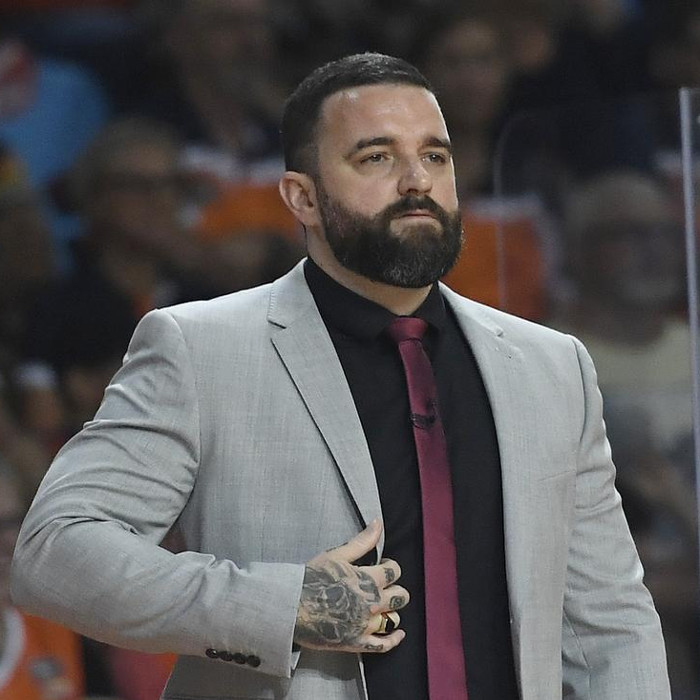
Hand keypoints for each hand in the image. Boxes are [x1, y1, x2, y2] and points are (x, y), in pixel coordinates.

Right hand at [294, 519, 408, 653]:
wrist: (292, 606)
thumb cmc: (311, 578)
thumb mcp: (337, 555)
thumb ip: (362, 541)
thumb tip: (377, 524)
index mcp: (368, 579)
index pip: (395, 571)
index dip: (390, 566)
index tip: (384, 566)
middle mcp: (372, 603)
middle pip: (400, 596)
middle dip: (396, 588)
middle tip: (384, 586)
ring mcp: (366, 624)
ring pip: (395, 619)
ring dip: (392, 611)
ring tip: (384, 606)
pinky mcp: (357, 642)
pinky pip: (384, 645)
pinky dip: (394, 640)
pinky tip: (398, 634)